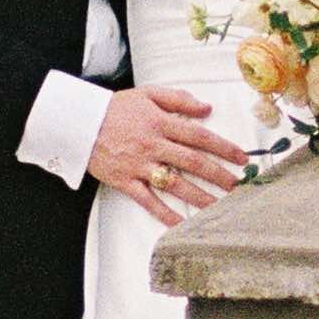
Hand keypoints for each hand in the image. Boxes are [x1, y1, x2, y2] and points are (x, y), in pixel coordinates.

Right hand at [89, 83, 249, 224]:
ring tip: (220, 206)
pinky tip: (180, 224)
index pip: (199, 136)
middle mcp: (153, 144)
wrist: (78, 122)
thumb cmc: (114, 108)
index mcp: (160, 122)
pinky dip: (164, 214)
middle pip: (192, 162)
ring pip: (174, 183)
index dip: (223, 147)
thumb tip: (206, 108)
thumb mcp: (147, 94)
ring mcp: (139, 165)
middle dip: (218, 174)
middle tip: (237, 185)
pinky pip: (148, 201)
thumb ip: (178, 99)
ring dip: (199, 196)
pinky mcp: (125, 181)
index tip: (241, 157)